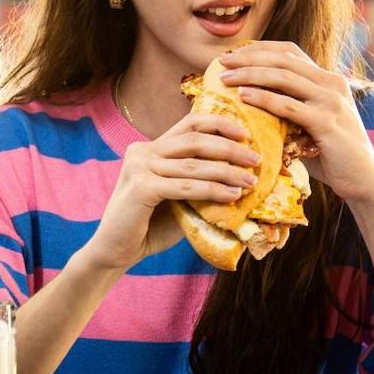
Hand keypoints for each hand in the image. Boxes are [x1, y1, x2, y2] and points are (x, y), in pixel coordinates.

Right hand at [85, 113, 261, 271]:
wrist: (118, 250)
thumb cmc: (150, 225)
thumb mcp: (177, 196)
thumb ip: (197, 181)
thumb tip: (241, 175)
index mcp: (150, 148)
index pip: (188, 124)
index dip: (219, 123)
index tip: (246, 134)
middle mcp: (142, 151)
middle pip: (194, 139)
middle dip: (230, 148)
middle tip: (256, 159)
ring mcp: (139, 167)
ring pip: (193, 165)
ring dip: (227, 172)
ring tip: (250, 181)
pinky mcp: (141, 188)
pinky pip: (185, 187)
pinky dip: (212, 191)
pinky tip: (232, 196)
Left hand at [217, 41, 373, 202]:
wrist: (362, 179)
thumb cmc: (329, 154)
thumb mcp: (310, 122)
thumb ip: (289, 107)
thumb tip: (247, 100)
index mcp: (328, 79)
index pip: (290, 51)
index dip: (259, 49)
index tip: (233, 54)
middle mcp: (332, 84)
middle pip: (283, 59)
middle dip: (249, 57)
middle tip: (222, 62)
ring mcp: (331, 101)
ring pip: (284, 77)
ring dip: (250, 74)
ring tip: (225, 78)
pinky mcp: (327, 122)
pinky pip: (288, 106)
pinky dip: (263, 98)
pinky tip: (243, 96)